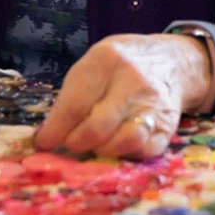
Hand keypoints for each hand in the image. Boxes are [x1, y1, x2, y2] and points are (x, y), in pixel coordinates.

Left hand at [34, 34, 213, 159]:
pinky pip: (142, 152)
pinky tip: (116, 145)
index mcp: (108, 60)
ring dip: (102, 151)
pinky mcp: (168, 127)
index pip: (75, 105)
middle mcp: (134, 81)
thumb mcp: (93, 64)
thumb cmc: (120, 65)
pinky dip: (124, 154)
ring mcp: (155, 105)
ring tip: (94, 144)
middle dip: (76, 143)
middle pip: (97, 128)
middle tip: (70, 143)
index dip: (55, 129)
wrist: (171, 62)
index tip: (43, 142)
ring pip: (124, 143)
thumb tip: (48, 136)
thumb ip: (72, 95)